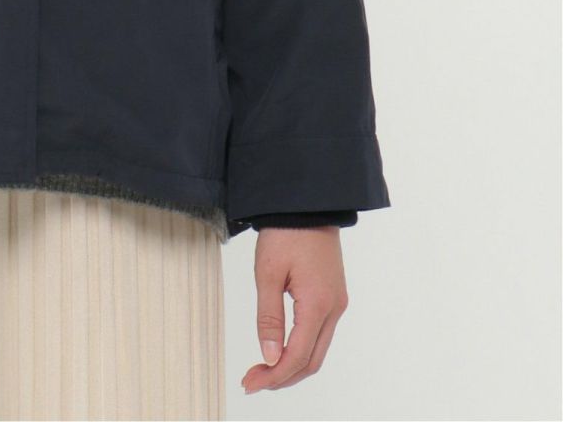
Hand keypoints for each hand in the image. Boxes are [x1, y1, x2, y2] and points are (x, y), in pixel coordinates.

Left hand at [241, 226, 348, 394]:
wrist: (306, 203)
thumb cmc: (284, 233)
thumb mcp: (268, 272)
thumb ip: (269, 318)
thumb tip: (269, 357)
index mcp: (318, 304)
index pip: (298, 356)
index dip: (274, 375)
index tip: (250, 384)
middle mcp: (334, 308)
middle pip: (312, 361)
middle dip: (283, 376)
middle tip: (253, 382)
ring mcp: (337, 302)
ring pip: (318, 349)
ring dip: (292, 365)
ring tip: (263, 369)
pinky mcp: (333, 295)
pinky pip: (320, 333)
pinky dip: (301, 348)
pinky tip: (281, 349)